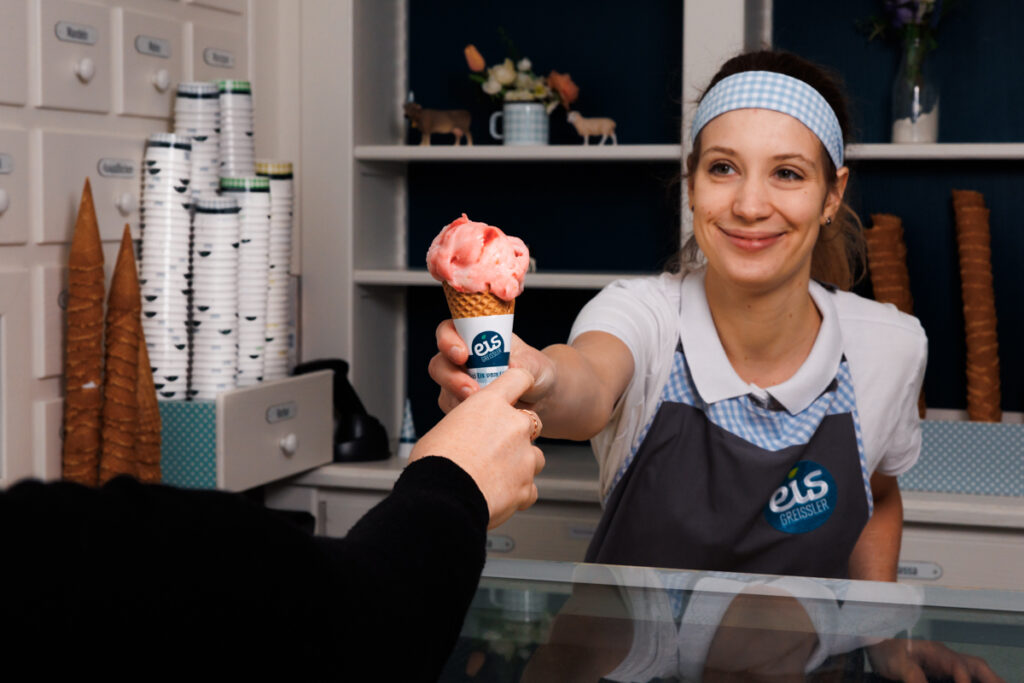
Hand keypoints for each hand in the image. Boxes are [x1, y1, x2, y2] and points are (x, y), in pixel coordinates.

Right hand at [410, 367, 545, 528]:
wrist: (441, 500)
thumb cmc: (434, 463)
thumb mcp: (445, 429)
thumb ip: (466, 426)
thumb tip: (465, 434)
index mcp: (490, 404)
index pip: (518, 378)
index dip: (519, 383)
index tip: (519, 388)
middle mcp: (513, 424)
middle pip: (530, 420)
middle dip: (518, 434)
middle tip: (495, 448)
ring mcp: (525, 455)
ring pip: (535, 456)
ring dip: (520, 463)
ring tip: (495, 475)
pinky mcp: (527, 486)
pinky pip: (529, 487)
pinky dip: (517, 491)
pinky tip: (498, 494)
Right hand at [428, 319, 555, 413]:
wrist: (539, 398)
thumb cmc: (534, 370)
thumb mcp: (534, 363)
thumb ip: (523, 363)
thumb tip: (511, 366)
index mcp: (474, 338)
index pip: (448, 331)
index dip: (448, 340)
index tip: (462, 355)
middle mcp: (461, 360)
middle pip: (439, 364)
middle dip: (451, 377)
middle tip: (472, 389)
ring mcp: (458, 384)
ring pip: (445, 391)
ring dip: (460, 400)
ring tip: (482, 409)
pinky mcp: (460, 406)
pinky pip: (455, 413)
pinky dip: (467, 417)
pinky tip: (484, 421)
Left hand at [867, 638, 1005, 682]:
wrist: (876, 645)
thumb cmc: (886, 651)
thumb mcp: (897, 664)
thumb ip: (914, 676)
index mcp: (938, 653)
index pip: (959, 667)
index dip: (964, 681)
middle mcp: (947, 657)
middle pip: (977, 666)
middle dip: (992, 679)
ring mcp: (947, 664)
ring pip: (975, 669)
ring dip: (988, 679)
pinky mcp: (942, 671)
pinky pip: (965, 675)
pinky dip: (975, 680)